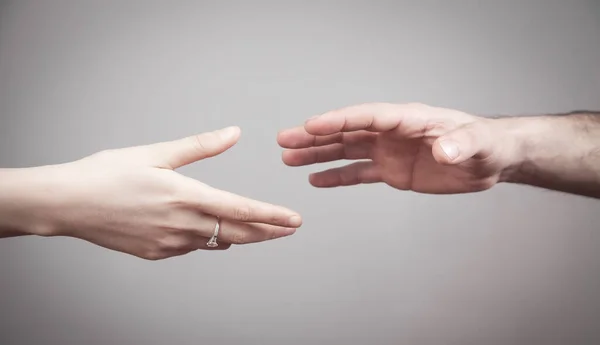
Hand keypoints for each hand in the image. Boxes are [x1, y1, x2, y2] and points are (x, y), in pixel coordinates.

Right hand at [23, 126, 301, 259]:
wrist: (67, 204)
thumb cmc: (107, 174)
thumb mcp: (155, 153)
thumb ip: (199, 146)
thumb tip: (233, 133)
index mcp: (185, 196)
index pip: (241, 210)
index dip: (272, 216)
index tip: (294, 220)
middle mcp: (182, 224)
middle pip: (237, 232)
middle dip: (267, 231)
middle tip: (289, 230)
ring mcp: (169, 243)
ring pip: (215, 241)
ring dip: (239, 235)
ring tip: (259, 231)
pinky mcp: (156, 253)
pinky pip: (192, 247)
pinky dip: (207, 239)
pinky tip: (212, 233)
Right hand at [277, 103, 521, 193]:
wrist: (489, 160)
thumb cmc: (485, 144)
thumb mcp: (477, 144)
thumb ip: (460, 145)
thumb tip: (444, 152)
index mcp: (408, 119)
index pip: (367, 116)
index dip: (338, 120)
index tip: (311, 124)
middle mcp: (392, 133)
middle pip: (347, 132)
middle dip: (315, 135)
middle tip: (285, 139)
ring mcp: (388, 151)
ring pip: (346, 151)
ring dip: (317, 154)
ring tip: (289, 158)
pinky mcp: (391, 171)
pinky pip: (358, 173)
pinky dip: (337, 176)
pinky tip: (316, 179)